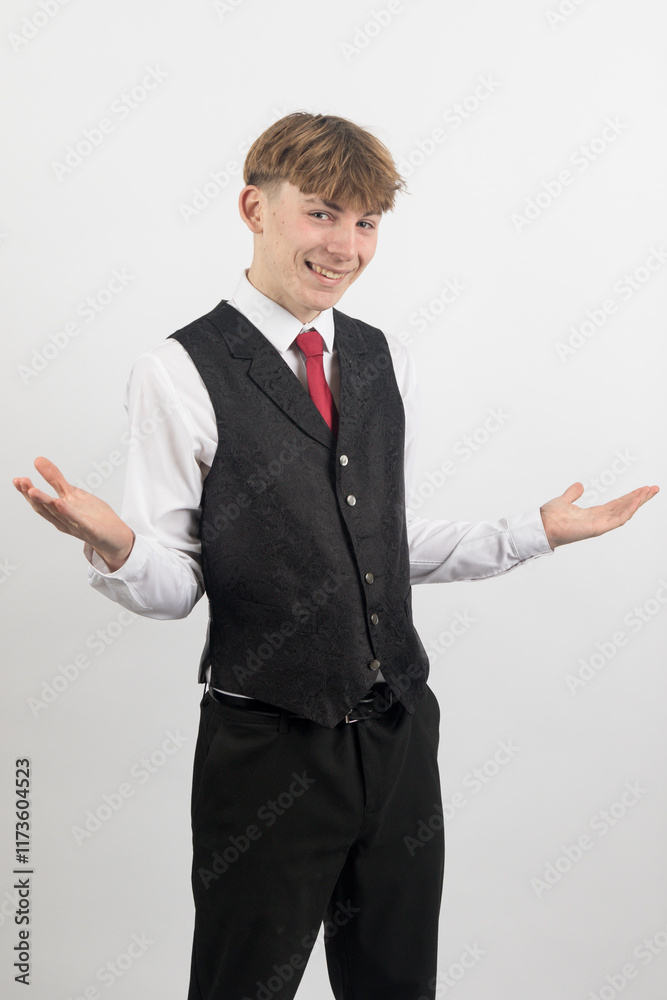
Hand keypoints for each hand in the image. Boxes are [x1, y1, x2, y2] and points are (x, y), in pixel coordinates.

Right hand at [12, 457, 134, 571]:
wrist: (116, 537)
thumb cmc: (93, 516)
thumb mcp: (72, 493)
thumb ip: (55, 479)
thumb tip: (38, 460)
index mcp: (59, 513)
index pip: (40, 503)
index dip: (27, 492)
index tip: (18, 480)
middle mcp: (64, 522)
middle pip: (46, 509)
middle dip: (33, 496)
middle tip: (23, 483)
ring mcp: (78, 527)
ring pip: (59, 515)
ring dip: (46, 503)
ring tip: (34, 491)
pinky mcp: (92, 530)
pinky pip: (80, 522)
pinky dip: (69, 513)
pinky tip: (60, 503)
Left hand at [540, 482, 659, 548]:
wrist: (542, 525)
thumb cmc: (550, 517)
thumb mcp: (565, 500)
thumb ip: (573, 494)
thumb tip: (579, 486)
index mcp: (594, 514)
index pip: (617, 504)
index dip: (630, 497)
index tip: (643, 489)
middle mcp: (599, 520)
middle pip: (625, 508)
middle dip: (640, 498)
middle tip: (654, 488)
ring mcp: (600, 525)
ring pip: (625, 512)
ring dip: (638, 502)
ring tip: (649, 491)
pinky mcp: (598, 528)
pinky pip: (618, 519)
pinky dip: (628, 510)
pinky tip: (638, 500)